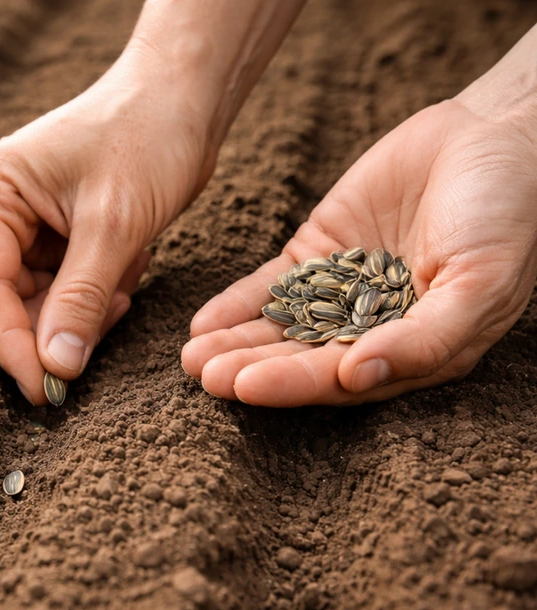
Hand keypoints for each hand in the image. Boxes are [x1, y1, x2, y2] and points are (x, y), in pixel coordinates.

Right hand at [0, 42, 212, 402]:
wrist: (182, 99)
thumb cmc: (147, 137)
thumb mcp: (115, 225)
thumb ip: (81, 300)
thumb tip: (56, 369)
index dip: (12, 345)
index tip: (47, 390)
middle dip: (45, 329)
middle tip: (100, 331)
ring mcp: (16, 227)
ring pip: (26, 308)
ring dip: (75, 315)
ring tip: (123, 283)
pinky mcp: (46, 240)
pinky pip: (54, 295)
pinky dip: (90, 300)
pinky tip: (125, 271)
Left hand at [182, 97, 536, 405]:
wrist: (493, 135)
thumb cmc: (505, 216)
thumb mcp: (478, 283)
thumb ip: (424, 338)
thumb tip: (356, 378)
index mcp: (413, 351)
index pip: (341, 381)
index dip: (293, 385)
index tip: (245, 387)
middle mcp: (371, 332)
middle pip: (301, 359)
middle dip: (252, 369)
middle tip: (204, 376)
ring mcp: (341, 294)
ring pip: (280, 328)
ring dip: (236, 343)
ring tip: (191, 357)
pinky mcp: (319, 255)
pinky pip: (272, 286)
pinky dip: (239, 303)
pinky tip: (203, 321)